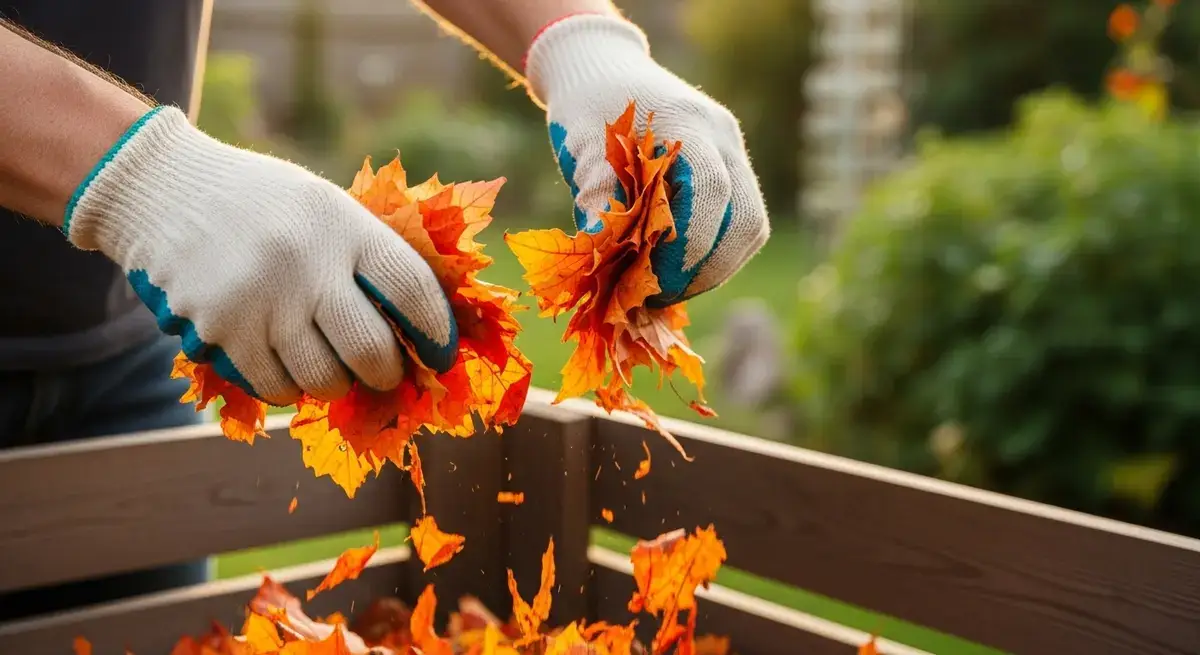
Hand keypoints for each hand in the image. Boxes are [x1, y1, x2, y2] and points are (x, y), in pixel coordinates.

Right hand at [64, 106, 455, 405]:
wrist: (165, 190)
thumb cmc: (265, 206)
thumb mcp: (327, 207)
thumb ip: (371, 258)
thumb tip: (425, 328)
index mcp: (344, 225)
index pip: (412, 290)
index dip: (436, 331)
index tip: (440, 353)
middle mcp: (306, 262)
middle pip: (372, 350)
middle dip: (388, 372)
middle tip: (385, 370)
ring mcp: (262, 299)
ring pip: (324, 380)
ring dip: (336, 382)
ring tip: (329, 360)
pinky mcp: (222, 330)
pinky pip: (277, 387)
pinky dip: (291, 387)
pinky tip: (287, 362)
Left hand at [526, 14, 769, 305]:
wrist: (603, 70)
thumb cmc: (586, 109)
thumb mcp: (582, 148)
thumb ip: (596, 197)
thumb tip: (602, 258)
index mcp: (689, 124)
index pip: (712, 195)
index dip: (688, 249)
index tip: (650, 283)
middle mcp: (723, 137)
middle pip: (744, 220)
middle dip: (705, 270)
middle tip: (657, 298)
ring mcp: (733, 152)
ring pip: (750, 226)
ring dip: (714, 268)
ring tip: (666, 290)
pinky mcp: (730, 168)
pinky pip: (740, 222)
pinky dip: (714, 254)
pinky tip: (676, 270)